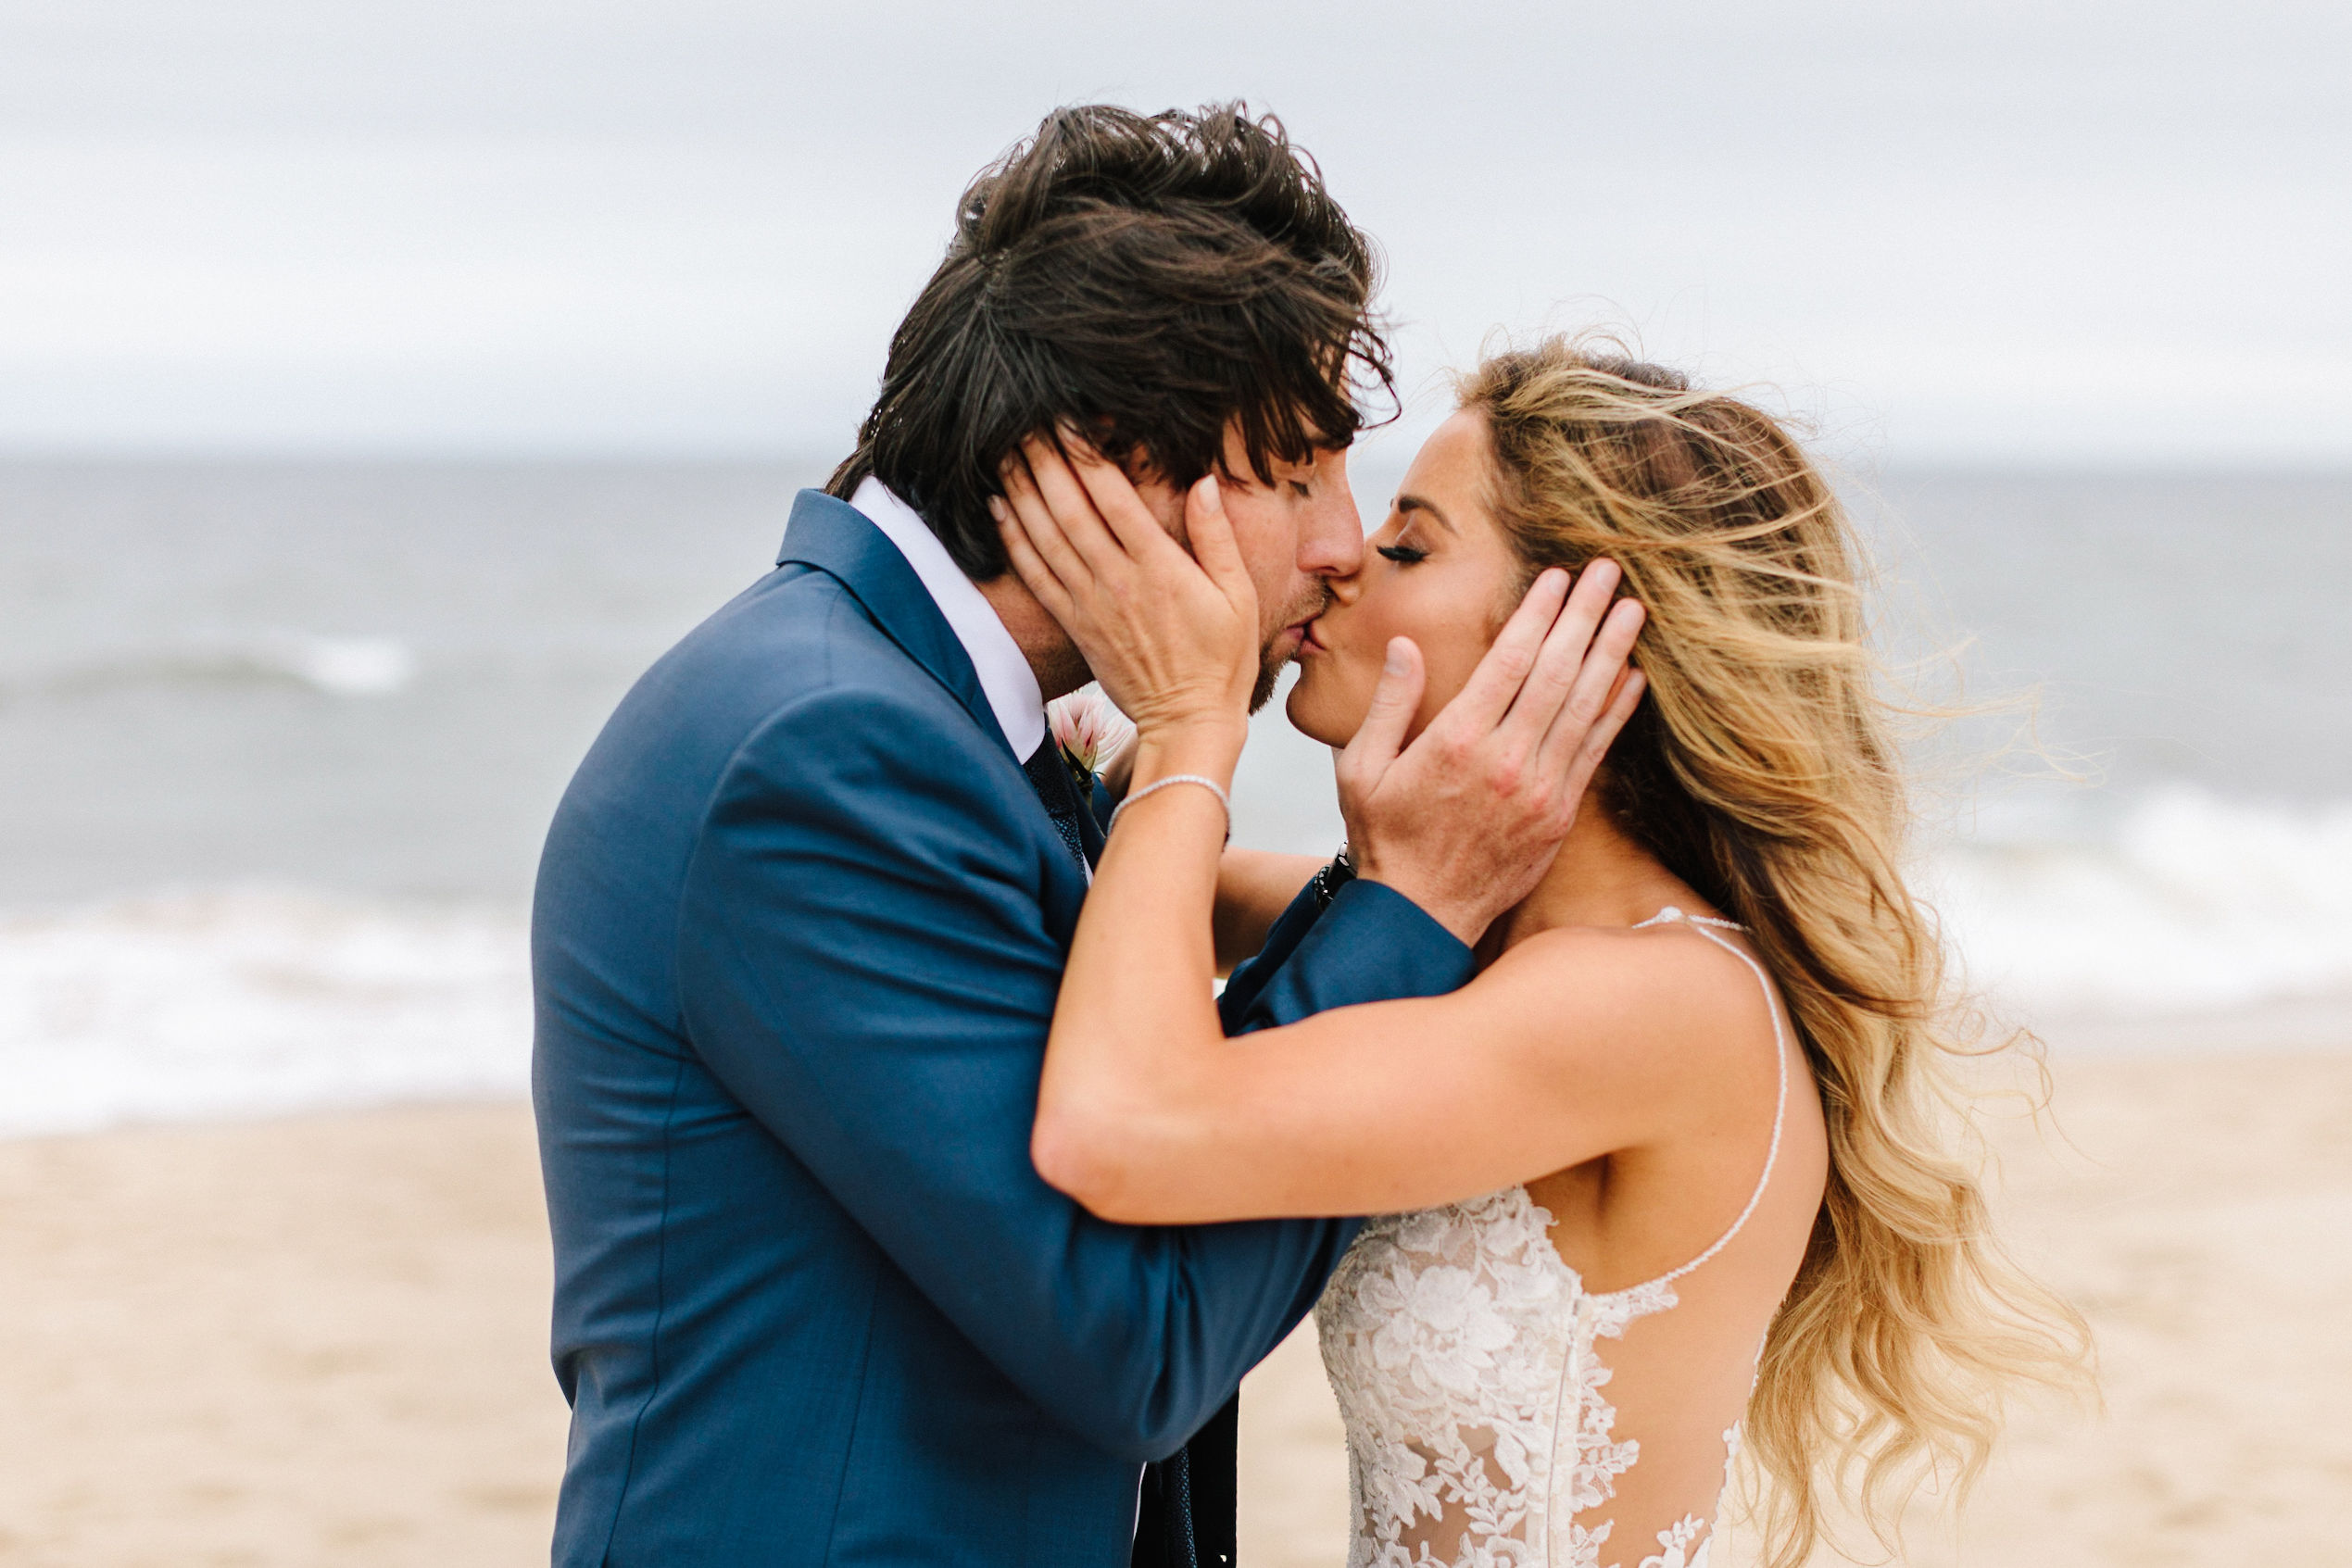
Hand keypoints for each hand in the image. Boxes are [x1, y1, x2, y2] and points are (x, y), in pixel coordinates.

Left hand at [994, 434, 1257, 755]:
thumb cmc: (1222, 659)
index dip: (1087, 454)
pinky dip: (1013, 540)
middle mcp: (1117, 580)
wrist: (1188, 722)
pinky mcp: (1076, 626)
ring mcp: (1091, 604)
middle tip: (1023, 421)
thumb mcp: (1239, 594)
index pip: (1114, 497)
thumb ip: (1216, 536)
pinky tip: (998, 509)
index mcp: (1159, 567)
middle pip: (1069, 509)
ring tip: (1004, 451)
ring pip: (1045, 537)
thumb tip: (1202, 482)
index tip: (1069, 419)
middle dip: (1044, 461)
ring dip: (1021, 491)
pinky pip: (1036, 576)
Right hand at [1337, 562, 1647, 944]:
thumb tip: (1406, 647)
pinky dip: (1616, 711)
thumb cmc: (1383, 837)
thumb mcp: (1360, 768)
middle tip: (1609, 572)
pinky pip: (1595, 751)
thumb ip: (1388, 705)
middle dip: (1585, 616)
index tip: (1557, 576)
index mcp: (1456, 741)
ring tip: (1633, 610)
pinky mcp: (1559, 814)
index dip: (1539, 613)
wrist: (1418, 915)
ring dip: (1612, 652)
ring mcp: (1540, 789)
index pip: (1510, 661)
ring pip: (1585, 707)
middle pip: (1558, 672)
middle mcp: (1506, 761)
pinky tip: (1633, 676)